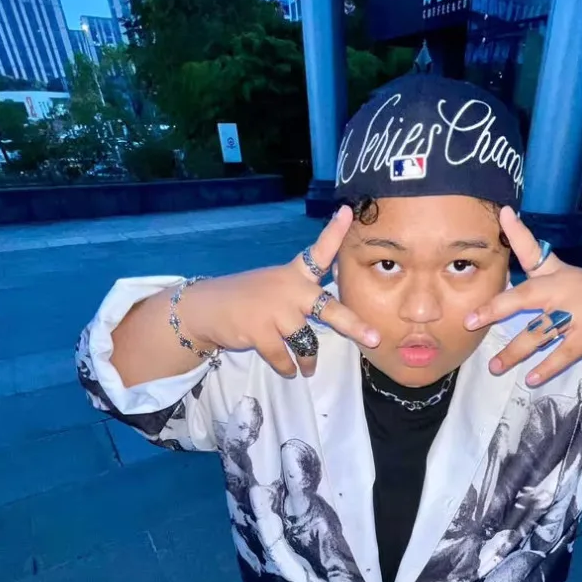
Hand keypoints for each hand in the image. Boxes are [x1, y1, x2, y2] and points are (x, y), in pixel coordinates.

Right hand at [181, 205, 379, 376]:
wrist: (207, 308)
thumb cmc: (250, 298)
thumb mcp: (277, 285)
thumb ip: (304, 292)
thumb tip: (339, 309)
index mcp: (294, 275)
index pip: (318, 251)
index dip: (335, 233)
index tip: (349, 211)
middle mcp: (289, 290)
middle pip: (328, 308)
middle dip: (353, 325)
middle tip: (374, 338)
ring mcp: (275, 311)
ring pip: (306, 343)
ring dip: (308, 361)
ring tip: (308, 368)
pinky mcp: (260, 332)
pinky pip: (284, 358)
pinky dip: (287, 367)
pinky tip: (288, 369)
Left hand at [464, 208, 581, 385]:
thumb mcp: (572, 282)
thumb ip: (543, 281)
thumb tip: (508, 290)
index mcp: (558, 274)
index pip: (534, 251)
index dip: (518, 233)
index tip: (504, 213)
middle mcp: (564, 289)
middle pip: (525, 296)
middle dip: (496, 309)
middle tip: (471, 321)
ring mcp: (578, 312)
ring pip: (537, 333)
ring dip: (514, 352)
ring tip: (494, 367)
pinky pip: (561, 354)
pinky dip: (545, 368)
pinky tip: (531, 379)